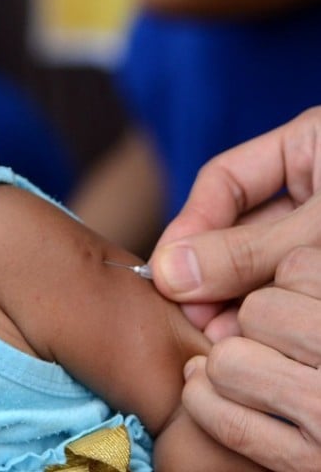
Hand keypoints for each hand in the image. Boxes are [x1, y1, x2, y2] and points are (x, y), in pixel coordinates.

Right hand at [150, 107, 320, 469]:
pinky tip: (256, 328)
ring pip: (264, 258)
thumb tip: (174, 273)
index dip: (191, 227)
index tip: (171, 275)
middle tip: (197, 318)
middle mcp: (315, 181)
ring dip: (239, 295)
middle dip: (215, 272)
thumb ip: (251, 248)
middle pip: (239, 225)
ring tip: (223, 333)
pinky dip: (272, 304)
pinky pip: (292, 279)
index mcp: (310, 145)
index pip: (225, 182)